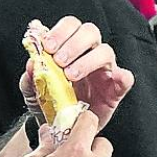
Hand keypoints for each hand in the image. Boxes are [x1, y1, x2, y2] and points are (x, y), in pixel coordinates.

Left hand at [19, 15, 133, 130]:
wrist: (61, 130)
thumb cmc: (50, 104)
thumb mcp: (33, 92)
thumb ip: (30, 77)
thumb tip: (31, 63)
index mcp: (69, 47)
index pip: (70, 26)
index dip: (60, 31)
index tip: (47, 46)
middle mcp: (89, 54)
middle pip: (90, 32)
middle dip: (73, 43)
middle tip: (59, 60)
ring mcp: (104, 70)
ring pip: (106, 51)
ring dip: (88, 60)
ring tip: (71, 75)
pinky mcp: (115, 89)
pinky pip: (126, 78)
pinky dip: (122, 76)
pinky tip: (113, 79)